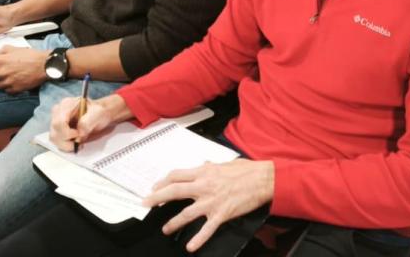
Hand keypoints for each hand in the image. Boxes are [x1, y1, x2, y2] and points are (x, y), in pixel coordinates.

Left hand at [0, 46, 48, 93]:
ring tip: (13, 76)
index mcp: (1, 61)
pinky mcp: (15, 89)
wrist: (45, 66)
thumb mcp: (16, 49)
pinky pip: (7, 90)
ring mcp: (8, 82)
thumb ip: (3, 51)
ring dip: (2, 81)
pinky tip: (17, 81)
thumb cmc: (32, 56)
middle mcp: (2, 72)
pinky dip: (10, 87)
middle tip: (3, 71)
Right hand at [50, 93, 126, 151]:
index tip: (78, 135)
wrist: (100, 115)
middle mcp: (59, 111)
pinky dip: (65, 145)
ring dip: (66, 144)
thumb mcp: (98, 113)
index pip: (59, 122)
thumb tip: (79, 133)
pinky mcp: (58, 130)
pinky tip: (74, 143)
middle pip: (55, 130)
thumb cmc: (99, 112)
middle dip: (67, 140)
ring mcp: (57, 120)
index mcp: (67, 104)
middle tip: (79, 139)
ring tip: (77, 143)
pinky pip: (56, 141)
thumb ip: (88, 121)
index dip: (68, 132)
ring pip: (54, 137)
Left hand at [147, 159, 274, 251]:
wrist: (263, 179)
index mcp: (204, 172)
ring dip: (173, 222)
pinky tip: (190, 246)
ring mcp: (212, 201)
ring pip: (186, 213)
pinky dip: (198, 238)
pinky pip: (207, 228)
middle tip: (146, 204)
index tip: (155, 187)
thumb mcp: (224, 164)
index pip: (176, 175)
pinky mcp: (222, 214)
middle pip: (174, 191)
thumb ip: (210, 166)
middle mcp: (204, 186)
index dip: (162, 181)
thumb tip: (203, 166)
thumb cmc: (246, 171)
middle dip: (157, 198)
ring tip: (165, 228)